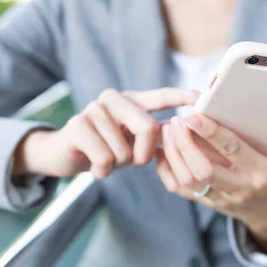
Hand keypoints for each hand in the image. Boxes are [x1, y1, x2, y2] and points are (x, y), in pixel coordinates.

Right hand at [14, 87, 198, 177]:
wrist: (65, 154)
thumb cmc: (105, 148)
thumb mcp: (132, 141)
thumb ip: (153, 134)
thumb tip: (181, 132)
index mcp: (132, 100)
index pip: (162, 96)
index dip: (182, 97)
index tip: (201, 98)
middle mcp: (114, 98)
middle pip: (149, 128)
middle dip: (144, 154)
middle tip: (132, 162)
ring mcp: (94, 109)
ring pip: (125, 149)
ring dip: (118, 164)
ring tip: (106, 159)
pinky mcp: (76, 125)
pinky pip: (105, 157)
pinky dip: (103, 170)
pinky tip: (95, 167)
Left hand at [155, 110, 266, 256]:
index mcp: (260, 174)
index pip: (233, 151)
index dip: (212, 133)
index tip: (194, 116)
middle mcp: (238, 188)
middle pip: (202, 170)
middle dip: (185, 145)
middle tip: (176, 121)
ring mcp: (219, 199)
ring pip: (187, 180)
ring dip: (172, 154)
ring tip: (168, 130)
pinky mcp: (205, 202)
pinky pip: (178, 190)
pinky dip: (165, 170)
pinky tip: (161, 150)